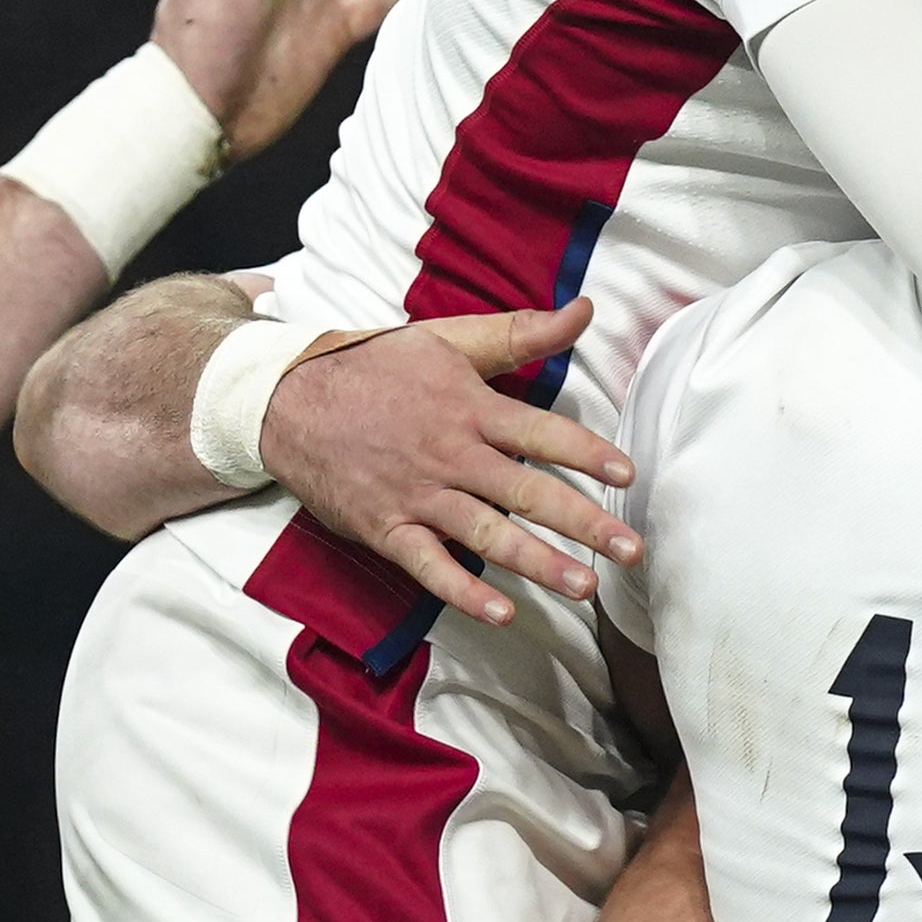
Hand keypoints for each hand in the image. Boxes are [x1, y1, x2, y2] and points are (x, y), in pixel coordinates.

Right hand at [265, 303, 644, 624]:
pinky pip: (430, 566)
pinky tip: (502, 613)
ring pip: (488, 534)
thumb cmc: (376, 367)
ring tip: (584, 586)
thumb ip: (520, 332)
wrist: (289, 400)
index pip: (542, 433)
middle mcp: (451, 454)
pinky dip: (463, 591)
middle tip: (631, 550)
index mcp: (471, 407)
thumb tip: (585, 309)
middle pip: (528, 492)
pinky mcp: (387, 528)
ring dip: (538, 563)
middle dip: (584, 523)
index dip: (587, 454)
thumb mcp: (449, 339)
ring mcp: (419, 495)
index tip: (628, 475)